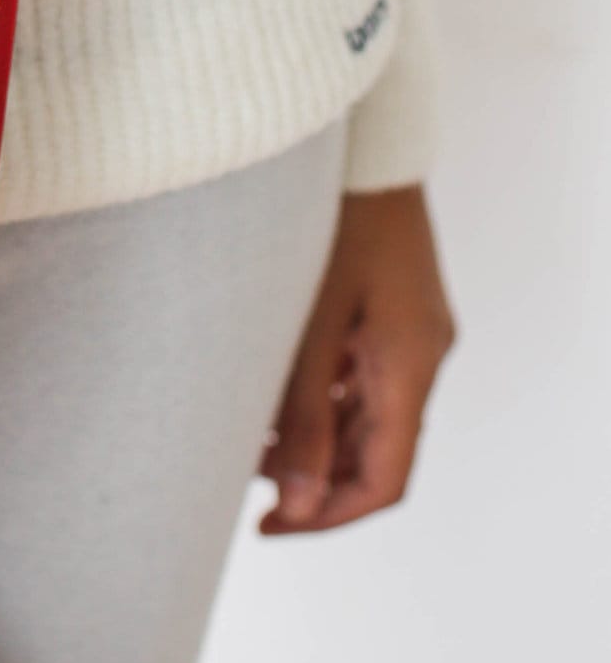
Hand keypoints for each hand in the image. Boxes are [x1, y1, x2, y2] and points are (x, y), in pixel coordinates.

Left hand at [258, 185, 457, 533]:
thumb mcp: (305, 322)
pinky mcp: (388, 307)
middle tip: (243, 483)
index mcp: (409, 363)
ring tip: (243, 437)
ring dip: (313, 438)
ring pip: (366, 415)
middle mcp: (420, 353)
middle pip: (377, 452)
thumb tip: (298, 504)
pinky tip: (266, 392)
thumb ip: (302, 415)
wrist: (360, 136)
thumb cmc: (329, 216)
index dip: (328, 517)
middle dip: (316, 480)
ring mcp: (407, 329)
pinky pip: (360, 375)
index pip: (385, 480)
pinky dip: (318, 397)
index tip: (267, 526)